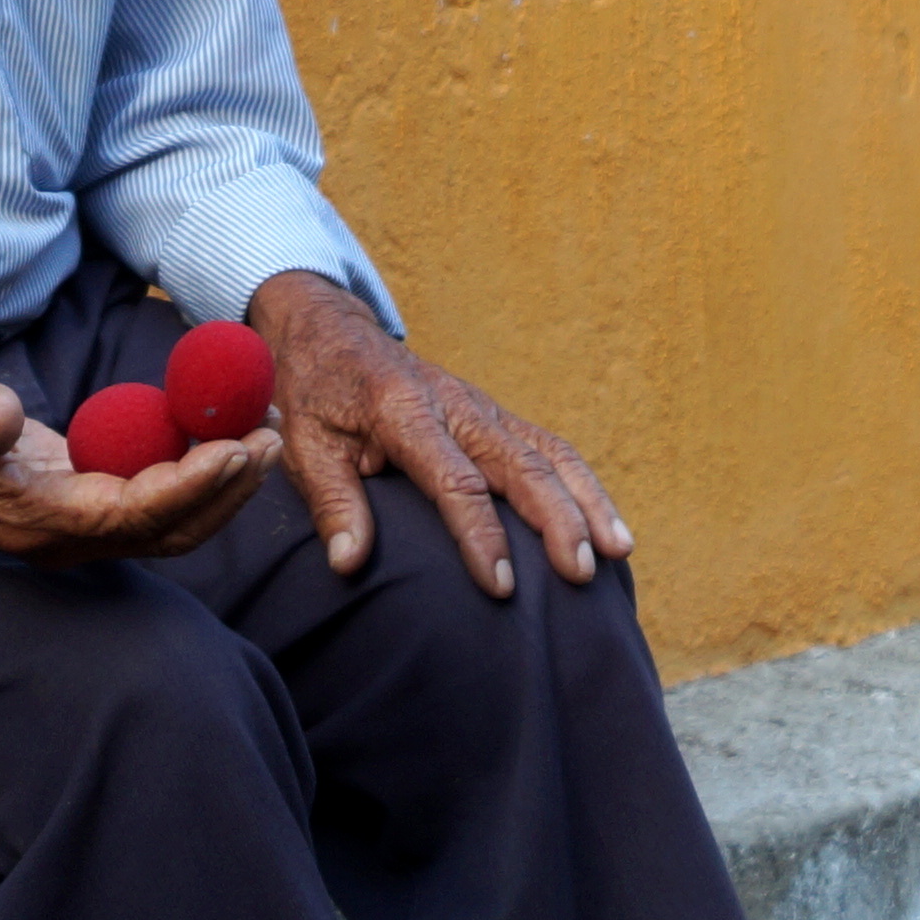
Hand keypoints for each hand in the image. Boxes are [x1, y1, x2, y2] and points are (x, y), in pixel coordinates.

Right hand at [0, 354, 276, 564]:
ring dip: (218, 486)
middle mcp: (62, 537)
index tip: (235, 451)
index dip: (188, 488)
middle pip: (165, 531)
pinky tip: (216, 435)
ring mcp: (73, 525)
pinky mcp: (78, 503)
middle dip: (224, 492)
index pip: (130, 516)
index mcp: (34, 520)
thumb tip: (0, 415)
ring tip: (261, 435)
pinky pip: (150, 500)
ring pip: (165, 521)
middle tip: (270, 440)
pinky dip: (191, 474)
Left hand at [248, 270, 631, 596]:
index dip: (480, 536)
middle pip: (520, 464)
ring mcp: (482, 408)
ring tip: (616, 553)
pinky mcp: (496, 415)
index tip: (502, 587)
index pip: (454, 480)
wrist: (330, 333)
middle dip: (556, 520)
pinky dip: (584, 486)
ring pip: (548, 453)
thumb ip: (332, 503)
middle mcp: (456, 406)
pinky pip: (550, 448)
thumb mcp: (302, 446)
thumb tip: (349, 564)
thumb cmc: (314, 397)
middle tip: (581, 573)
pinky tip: (609, 528)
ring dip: (586, 502)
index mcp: (403, 410)